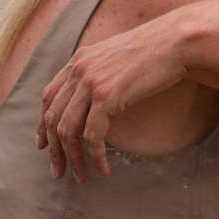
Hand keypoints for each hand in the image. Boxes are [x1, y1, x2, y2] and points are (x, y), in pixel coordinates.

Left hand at [37, 16, 189, 181]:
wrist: (175, 41)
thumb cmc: (156, 50)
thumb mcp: (117, 57)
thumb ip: (100, 72)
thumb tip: (98, 97)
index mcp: (79, 60)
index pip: (49, 97)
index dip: (43, 124)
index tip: (45, 145)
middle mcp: (78, 71)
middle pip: (53, 118)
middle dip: (55, 150)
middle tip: (59, 171)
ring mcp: (90, 83)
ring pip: (68, 131)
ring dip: (73, 158)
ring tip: (81, 176)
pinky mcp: (106, 97)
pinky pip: (92, 135)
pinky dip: (95, 156)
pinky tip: (103, 168)